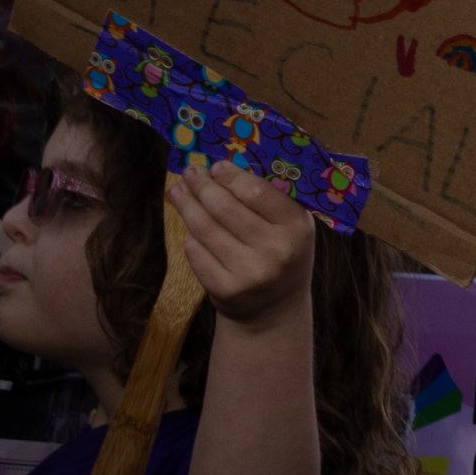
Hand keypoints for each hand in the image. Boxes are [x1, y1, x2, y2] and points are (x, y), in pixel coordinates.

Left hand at [173, 161, 315, 325]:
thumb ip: (271, 199)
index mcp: (297, 229)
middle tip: (190, 172)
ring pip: (204, 228)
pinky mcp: (225, 289)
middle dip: (202, 186)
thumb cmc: (282, 254)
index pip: (258, 192)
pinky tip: (192, 229)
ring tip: (178, 191)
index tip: (216, 166)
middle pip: (224, 208)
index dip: (231, 176)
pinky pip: (195, 252)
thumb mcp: (291, 227)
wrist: (275, 308)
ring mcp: (249, 272)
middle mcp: (276, 251)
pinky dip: (191, 237)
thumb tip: (227, 165)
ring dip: (186, 205)